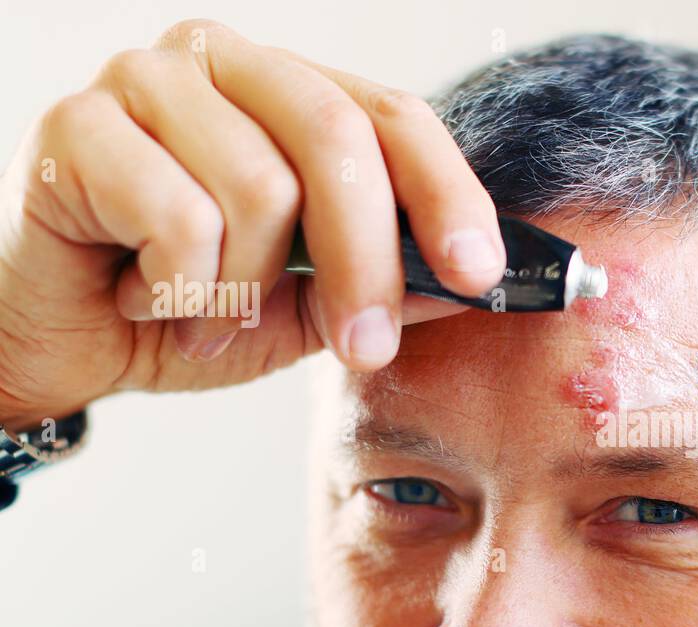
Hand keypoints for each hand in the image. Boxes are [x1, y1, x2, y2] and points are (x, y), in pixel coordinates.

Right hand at [0, 18, 503, 429]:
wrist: (69, 338)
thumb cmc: (194, 308)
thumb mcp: (311, 305)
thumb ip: (388, 283)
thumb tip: (477, 282)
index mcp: (291, 91)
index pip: (395, 116)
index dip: (447, 193)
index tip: (482, 274)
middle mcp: (224, 62)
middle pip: (336, 139)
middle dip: (366, 260)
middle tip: (365, 346)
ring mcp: (146, 80)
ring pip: (259, 185)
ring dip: (249, 291)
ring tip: (212, 320)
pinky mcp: (77, 124)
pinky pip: (178, 216)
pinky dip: (182, 290)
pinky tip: (151, 303)